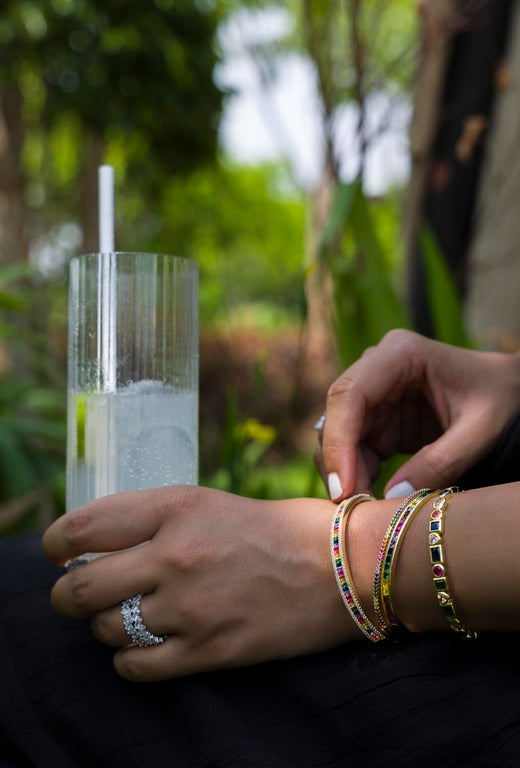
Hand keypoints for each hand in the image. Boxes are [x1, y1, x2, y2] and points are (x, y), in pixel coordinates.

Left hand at [43, 486, 354, 681]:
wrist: (340, 566)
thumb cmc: (278, 528)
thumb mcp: (212, 501)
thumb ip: (155, 519)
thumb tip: (100, 544)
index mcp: (176, 507)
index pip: (82, 529)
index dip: (54, 545)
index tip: (55, 554)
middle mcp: (175, 555)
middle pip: (80, 588)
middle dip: (68, 595)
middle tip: (79, 594)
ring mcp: (190, 606)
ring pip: (105, 629)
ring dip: (105, 626)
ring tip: (125, 617)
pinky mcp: (209, 650)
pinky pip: (136, 666)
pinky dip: (128, 660)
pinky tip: (142, 648)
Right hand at [315, 329, 519, 498]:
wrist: (509, 390)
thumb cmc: (500, 398)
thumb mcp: (482, 429)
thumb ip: (442, 461)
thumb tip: (393, 496)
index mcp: (400, 353)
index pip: (351, 394)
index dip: (339, 439)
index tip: (342, 485)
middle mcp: (377, 367)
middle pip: (338, 414)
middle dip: (339, 460)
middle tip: (351, 504)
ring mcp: (375, 393)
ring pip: (340, 434)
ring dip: (347, 470)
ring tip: (367, 504)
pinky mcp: (378, 418)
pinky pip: (354, 447)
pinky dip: (358, 473)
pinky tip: (374, 494)